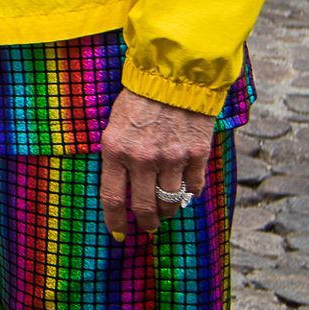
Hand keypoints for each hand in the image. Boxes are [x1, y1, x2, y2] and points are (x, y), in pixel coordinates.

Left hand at [99, 89, 215, 241]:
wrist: (174, 75)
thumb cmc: (139, 98)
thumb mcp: (115, 124)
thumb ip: (117, 156)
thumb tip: (122, 188)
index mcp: (115, 150)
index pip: (112, 198)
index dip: (115, 221)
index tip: (119, 234)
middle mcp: (142, 158)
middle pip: (144, 207)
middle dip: (146, 223)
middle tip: (148, 227)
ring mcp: (171, 157)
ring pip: (170, 201)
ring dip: (168, 210)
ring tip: (166, 210)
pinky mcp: (196, 153)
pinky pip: (194, 186)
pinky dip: (190, 192)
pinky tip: (186, 190)